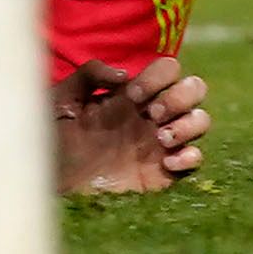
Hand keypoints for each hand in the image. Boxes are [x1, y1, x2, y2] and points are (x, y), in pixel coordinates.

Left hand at [55, 60, 212, 193]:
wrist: (51, 184)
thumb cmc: (53, 139)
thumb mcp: (61, 98)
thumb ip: (89, 74)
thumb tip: (124, 75)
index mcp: (133, 94)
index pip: (168, 68)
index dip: (157, 76)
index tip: (130, 96)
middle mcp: (152, 115)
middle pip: (195, 88)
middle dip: (180, 96)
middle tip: (153, 114)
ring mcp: (160, 144)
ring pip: (201, 121)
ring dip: (189, 124)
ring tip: (161, 138)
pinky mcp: (163, 174)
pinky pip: (196, 161)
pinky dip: (190, 157)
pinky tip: (166, 162)